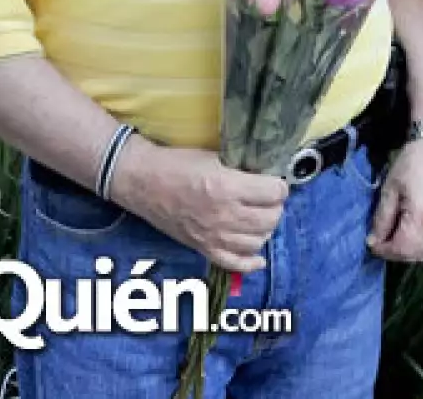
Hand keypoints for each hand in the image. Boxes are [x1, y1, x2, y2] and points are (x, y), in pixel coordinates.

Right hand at [112, 140, 287, 272]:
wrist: (143, 182)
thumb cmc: (178, 164)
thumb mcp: (217, 158)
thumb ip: (243, 171)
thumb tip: (269, 177)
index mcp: (228, 188)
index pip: (275, 193)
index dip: (279, 186)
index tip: (274, 183)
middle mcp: (224, 216)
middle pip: (271, 218)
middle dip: (275, 207)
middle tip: (268, 200)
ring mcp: (213, 236)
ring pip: (258, 241)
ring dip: (265, 229)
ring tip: (259, 218)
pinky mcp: (202, 249)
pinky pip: (235, 264)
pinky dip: (251, 262)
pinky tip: (258, 256)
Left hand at [366, 139, 422, 261]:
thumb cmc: (411, 163)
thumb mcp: (389, 189)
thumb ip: (382, 219)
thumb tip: (374, 240)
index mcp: (421, 218)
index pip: (401, 249)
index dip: (384, 250)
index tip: (371, 243)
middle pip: (416, 255)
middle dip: (396, 254)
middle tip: (381, 242)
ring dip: (409, 251)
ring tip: (395, 238)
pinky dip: (422, 243)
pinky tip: (411, 232)